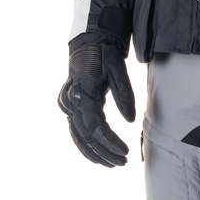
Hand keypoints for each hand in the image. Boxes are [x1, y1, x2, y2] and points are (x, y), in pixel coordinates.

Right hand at [56, 35, 136, 169]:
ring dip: (94, 152)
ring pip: (78, 136)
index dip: (110, 143)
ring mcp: (68, 103)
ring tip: (112, 162)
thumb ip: (124, 95)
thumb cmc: (105, 51)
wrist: (90, 37)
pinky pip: (76, 129)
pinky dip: (87, 143)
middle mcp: (72, 101)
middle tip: (122, 162)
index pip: (96, 127)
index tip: (126, 153)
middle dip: (104, 152)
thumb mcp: (117, 68)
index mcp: (83, 92)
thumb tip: (131, 122)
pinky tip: (99, 152)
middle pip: (86, 136)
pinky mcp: (70, 104)